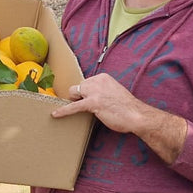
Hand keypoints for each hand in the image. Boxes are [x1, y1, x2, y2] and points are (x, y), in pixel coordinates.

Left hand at [52, 74, 187, 163]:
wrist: (137, 115)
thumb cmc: (127, 108)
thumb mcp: (115, 93)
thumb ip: (103, 92)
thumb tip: (93, 98)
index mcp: (103, 77)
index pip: (87, 82)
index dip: (86, 93)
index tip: (87, 99)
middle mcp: (98, 81)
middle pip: (78, 87)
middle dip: (79, 96)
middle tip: (85, 106)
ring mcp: (94, 92)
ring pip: (74, 93)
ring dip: (74, 101)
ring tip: (76, 109)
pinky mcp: (92, 103)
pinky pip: (73, 106)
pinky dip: (64, 111)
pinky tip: (55, 114)